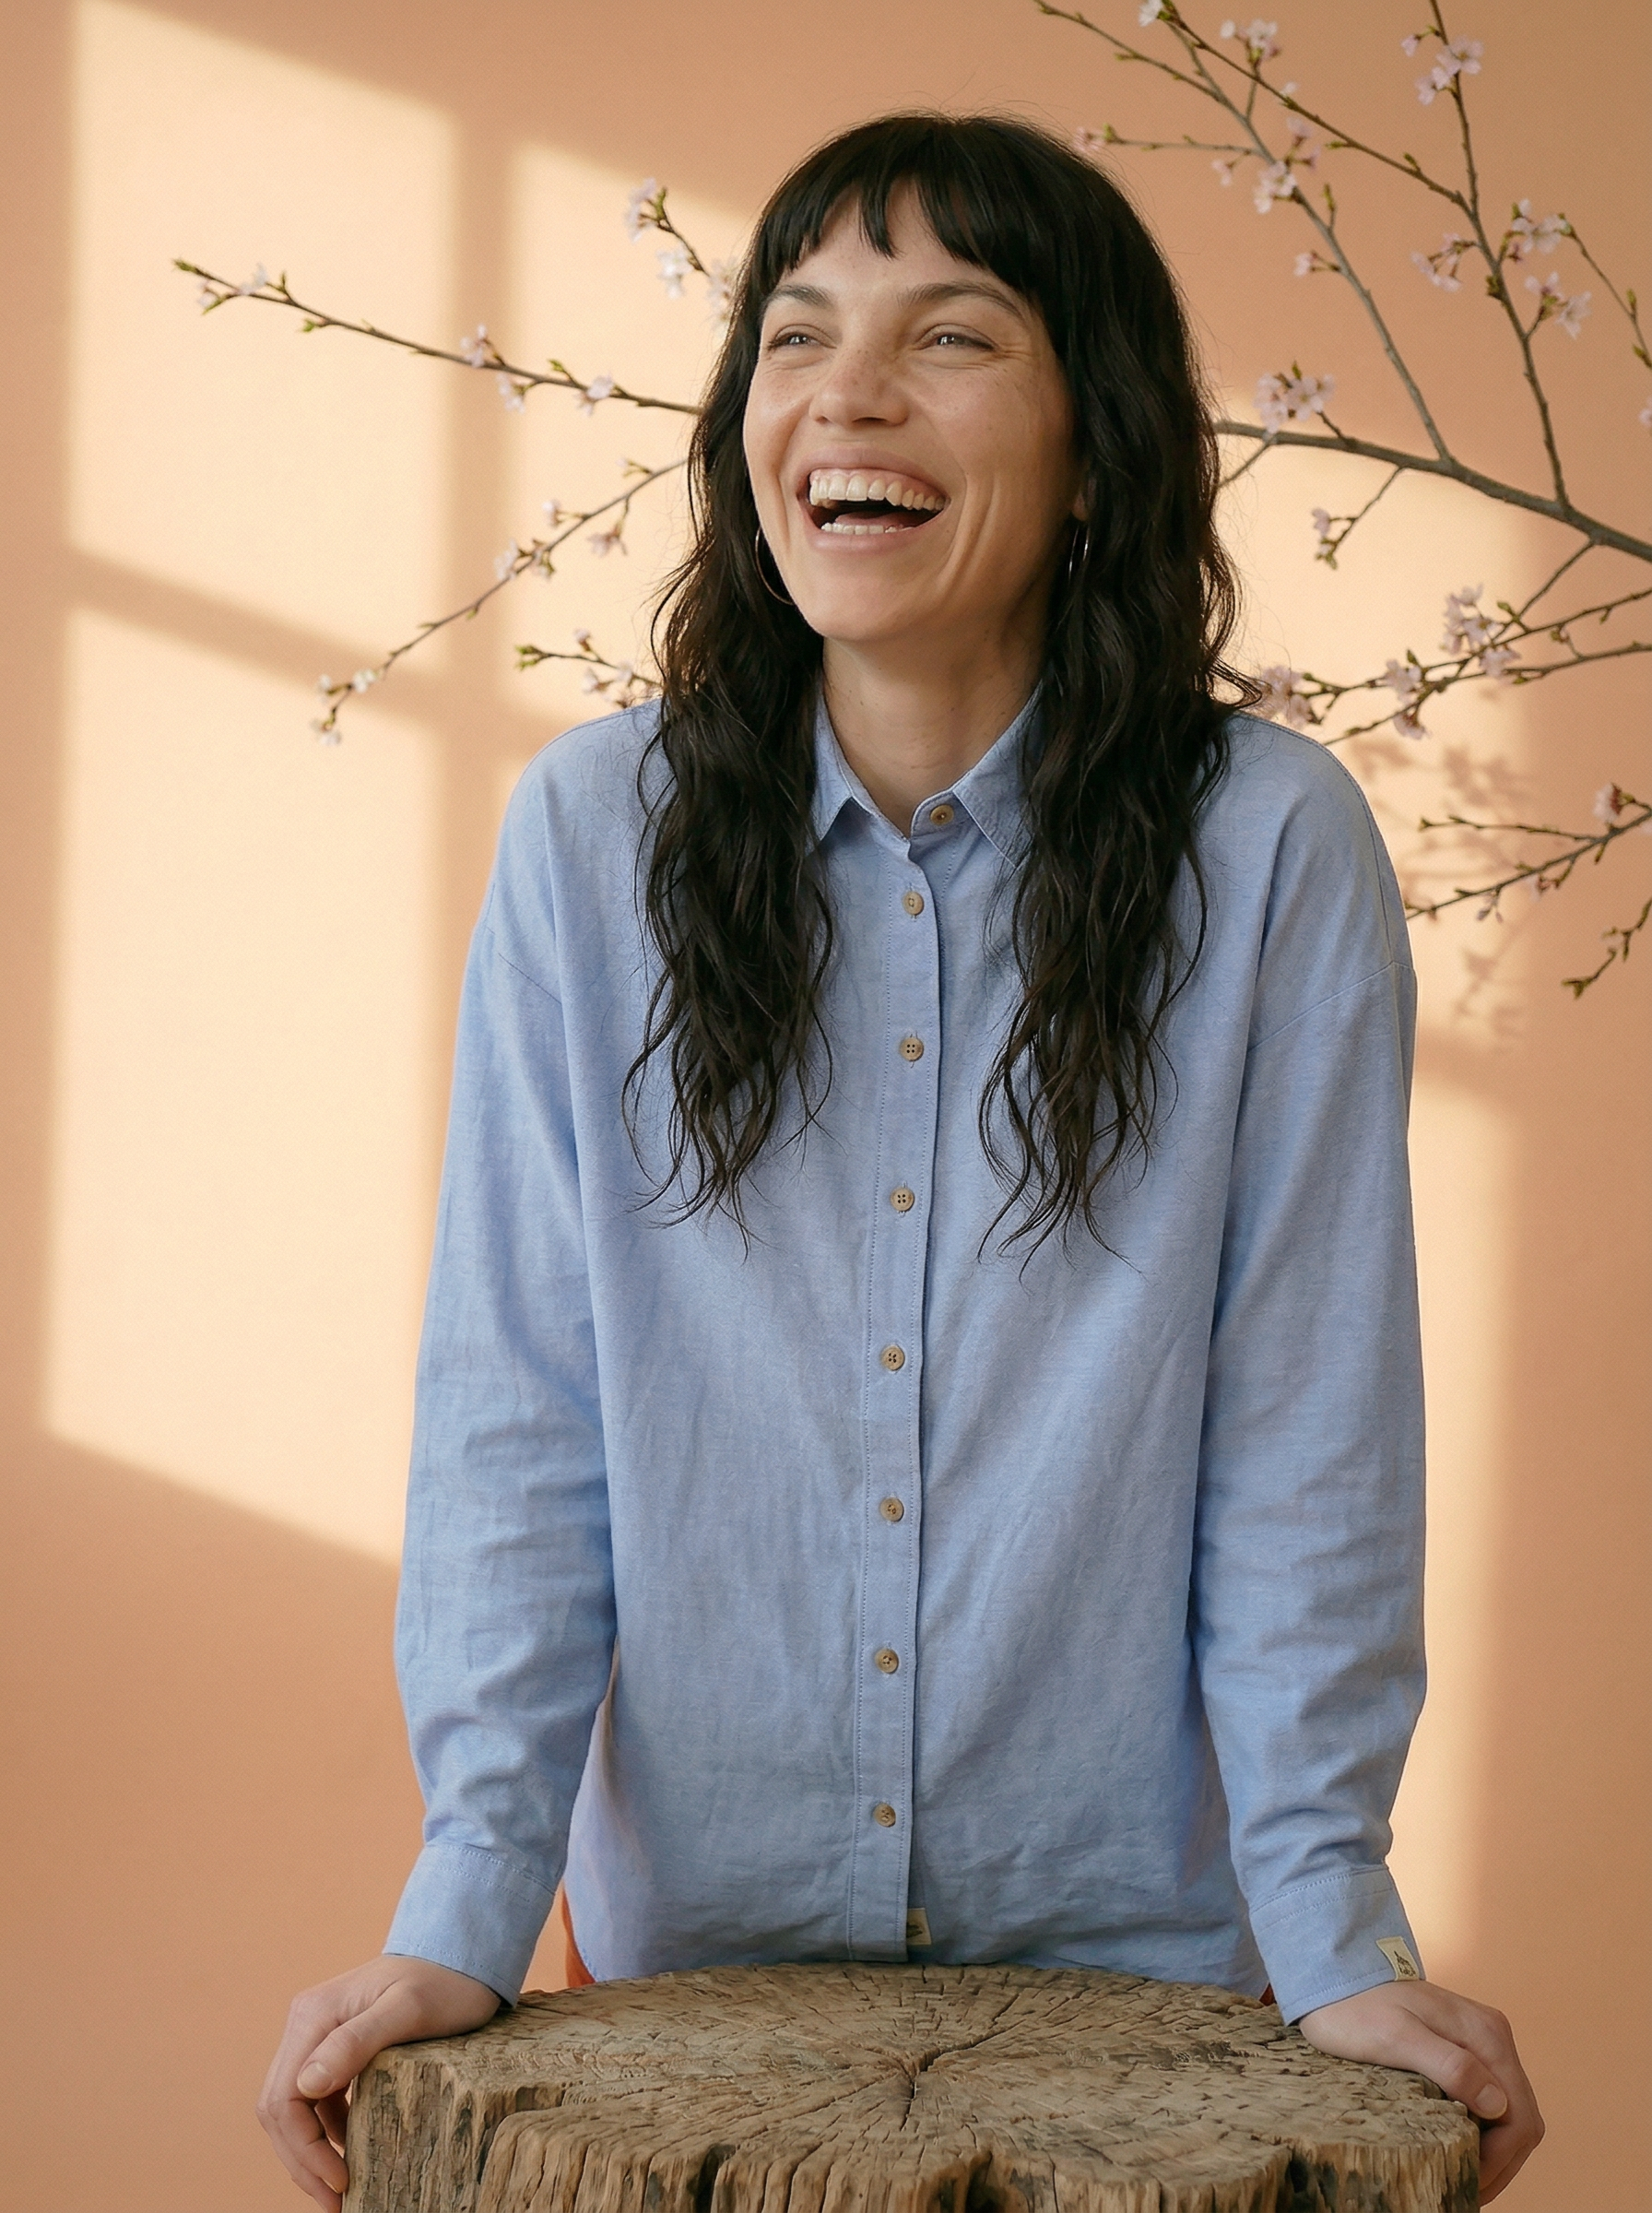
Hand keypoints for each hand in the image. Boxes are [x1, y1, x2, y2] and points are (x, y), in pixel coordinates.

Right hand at [257, 1954, 500, 2210]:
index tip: (339, 2181)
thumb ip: (357, 2041)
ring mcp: (319, 2036)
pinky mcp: (336, 2047)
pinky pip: (316, 2100)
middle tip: (336, 2202)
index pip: (284, 2098)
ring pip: (294, 2109)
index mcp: (314, 2016)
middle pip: (280, 2108)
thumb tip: (308, 2084)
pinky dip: (326, 2133)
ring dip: (309, 2152)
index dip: (304, 2148)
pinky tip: (349, 2151)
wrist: (462, 1955)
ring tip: (340, 2189)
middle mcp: (307, 2024)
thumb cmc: (444, 1981)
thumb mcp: (409, 2010)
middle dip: (301, 2161)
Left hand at [1299, 1981, 1542, 2201]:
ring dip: (1496, 2153)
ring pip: (1511, 2113)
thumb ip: (1449, 2065)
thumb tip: (1497, 2104)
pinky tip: (1461, 2149)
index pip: (1518, 2115)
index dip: (1500, 2159)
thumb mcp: (1395, 2037)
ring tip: (1466, 2179)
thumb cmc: (1357, 2008)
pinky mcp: (1466, 2050)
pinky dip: (1485, 2134)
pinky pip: (1491, 2101)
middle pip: (1521, 2118)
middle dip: (1502, 2163)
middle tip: (1469, 2192)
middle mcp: (1493, 2037)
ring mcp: (1481, 2043)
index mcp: (1486, 2035)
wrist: (1337, 1976)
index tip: (1469, 2182)